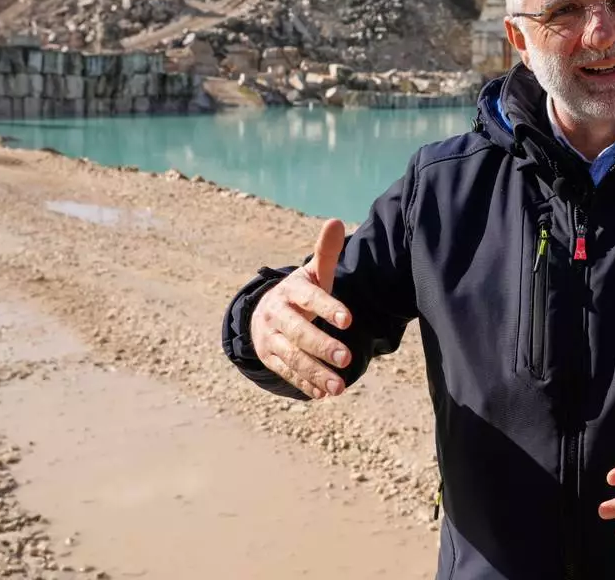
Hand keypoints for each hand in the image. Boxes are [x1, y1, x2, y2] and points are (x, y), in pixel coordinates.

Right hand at [250, 218, 353, 399]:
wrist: (265, 311)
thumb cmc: (301, 292)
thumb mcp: (313, 274)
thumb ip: (325, 253)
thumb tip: (336, 221)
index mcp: (291, 291)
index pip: (310, 298)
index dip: (328, 307)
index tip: (349, 319)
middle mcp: (277, 315)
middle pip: (299, 332)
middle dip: (322, 346)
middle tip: (347, 358)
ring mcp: (271, 338)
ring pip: (292, 357)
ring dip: (316, 372)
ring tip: (340, 387)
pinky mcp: (270, 357)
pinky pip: (287, 372)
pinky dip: (305, 383)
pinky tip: (323, 393)